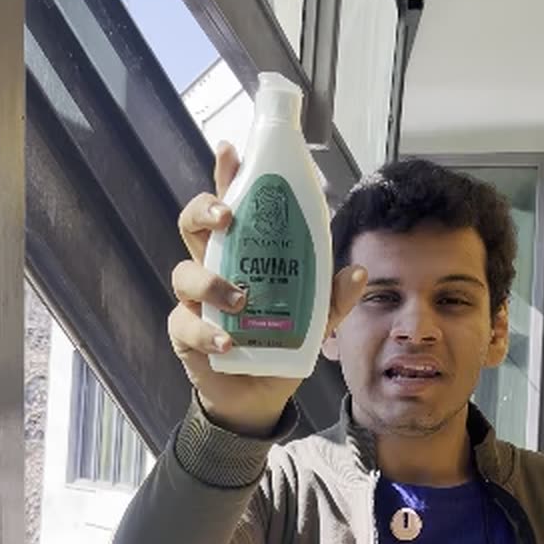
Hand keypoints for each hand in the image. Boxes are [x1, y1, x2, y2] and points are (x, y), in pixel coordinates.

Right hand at [169, 142, 366, 437]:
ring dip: (211, 281)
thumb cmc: (280, 341)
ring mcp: (195, 299)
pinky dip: (206, 332)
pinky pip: (187, 324)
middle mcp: (213, 266)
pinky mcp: (185, 332)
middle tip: (228, 216)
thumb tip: (359, 272)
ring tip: (241, 297)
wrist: (257, 392)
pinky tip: (227, 341)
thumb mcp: (316, 318)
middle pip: (193, 224)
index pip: (231, 203)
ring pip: (185, 272)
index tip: (231, 150)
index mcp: (242, 251)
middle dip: (204, 211)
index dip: (227, 175)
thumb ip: (334, 296)